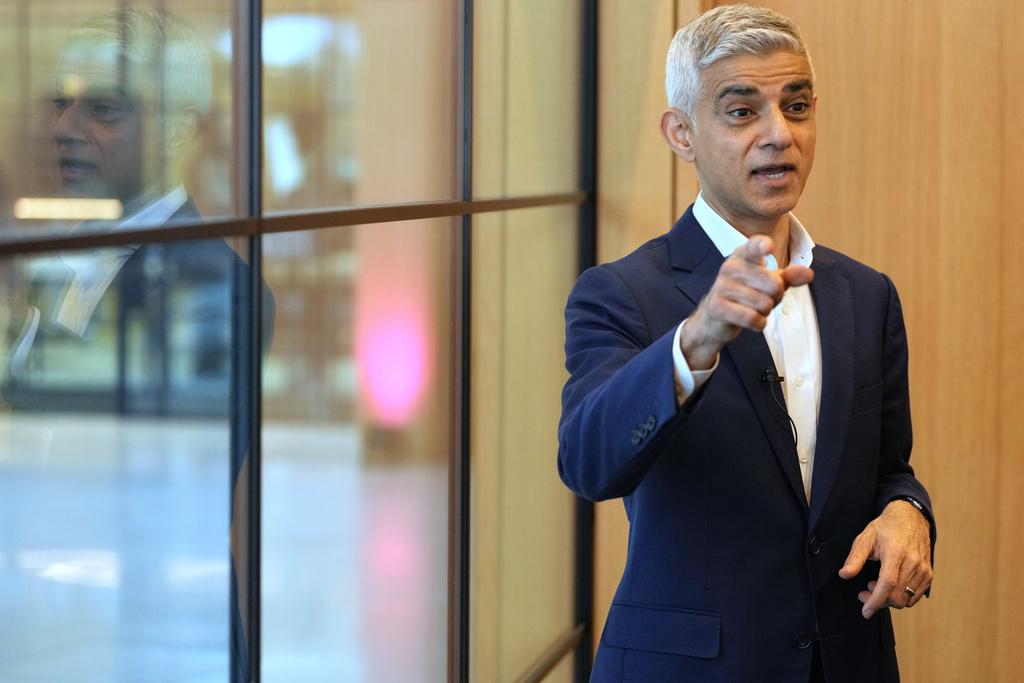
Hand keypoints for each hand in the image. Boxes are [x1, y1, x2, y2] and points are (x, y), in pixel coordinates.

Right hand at [679, 235, 813, 368]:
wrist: (716, 316)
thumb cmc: (746, 294)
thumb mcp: (769, 283)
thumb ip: (788, 277)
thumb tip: (808, 274)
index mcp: (743, 255)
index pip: (753, 246)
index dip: (761, 246)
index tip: (767, 246)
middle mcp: (730, 267)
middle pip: (774, 285)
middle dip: (776, 298)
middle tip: (764, 299)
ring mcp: (721, 286)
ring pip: (764, 304)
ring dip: (765, 312)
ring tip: (753, 309)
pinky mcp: (717, 306)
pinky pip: (752, 318)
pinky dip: (758, 324)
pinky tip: (751, 320)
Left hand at [839, 500, 932, 617]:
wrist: (911, 519)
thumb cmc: (885, 528)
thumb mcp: (865, 538)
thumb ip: (855, 557)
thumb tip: (844, 575)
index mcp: (895, 552)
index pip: (888, 583)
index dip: (876, 600)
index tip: (865, 611)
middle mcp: (913, 562)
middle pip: (896, 595)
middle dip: (878, 601)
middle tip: (865, 591)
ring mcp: (923, 569)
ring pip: (906, 599)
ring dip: (888, 600)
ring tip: (876, 584)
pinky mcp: (929, 574)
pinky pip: (915, 597)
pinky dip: (900, 598)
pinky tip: (890, 587)